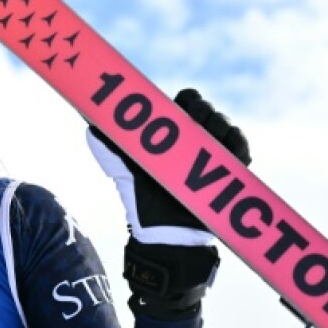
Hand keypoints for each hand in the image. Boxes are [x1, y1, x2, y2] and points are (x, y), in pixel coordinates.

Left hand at [86, 88, 250, 245]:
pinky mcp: (231, 169)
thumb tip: (86, 118)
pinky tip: (229, 147)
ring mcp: (215, 151)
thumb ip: (106, 140)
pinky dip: (237, 143)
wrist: (159, 229)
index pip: (188, 99)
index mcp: (174, 128)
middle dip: (203, 109)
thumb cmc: (139, 193)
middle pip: (207, 109)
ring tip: (209, 135)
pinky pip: (241, 148)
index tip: (181, 105)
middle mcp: (196, 136)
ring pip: (225, 124)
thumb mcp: (120, 163)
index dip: (188, 98)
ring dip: (219, 124)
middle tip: (194, 119)